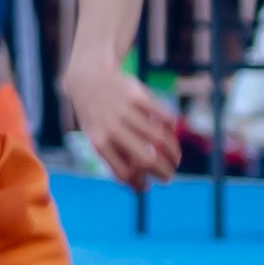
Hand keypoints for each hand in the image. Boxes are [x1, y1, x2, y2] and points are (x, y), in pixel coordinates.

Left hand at [63, 61, 181, 190]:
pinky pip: (163, 116)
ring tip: (175, 158)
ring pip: (159, 138)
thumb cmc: (96, 116)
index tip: (147, 186)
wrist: (88, 78)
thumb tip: (140, 186)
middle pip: (146, 158)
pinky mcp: (137, 95)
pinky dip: (171, 128)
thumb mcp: (96, 137)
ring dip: (173, 152)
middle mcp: (112, 128)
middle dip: (163, 172)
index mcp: (99, 143)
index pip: (123, 172)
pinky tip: (171, 133)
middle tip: (169, 176)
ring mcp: (125, 111)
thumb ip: (115, 158)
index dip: (138, 184)